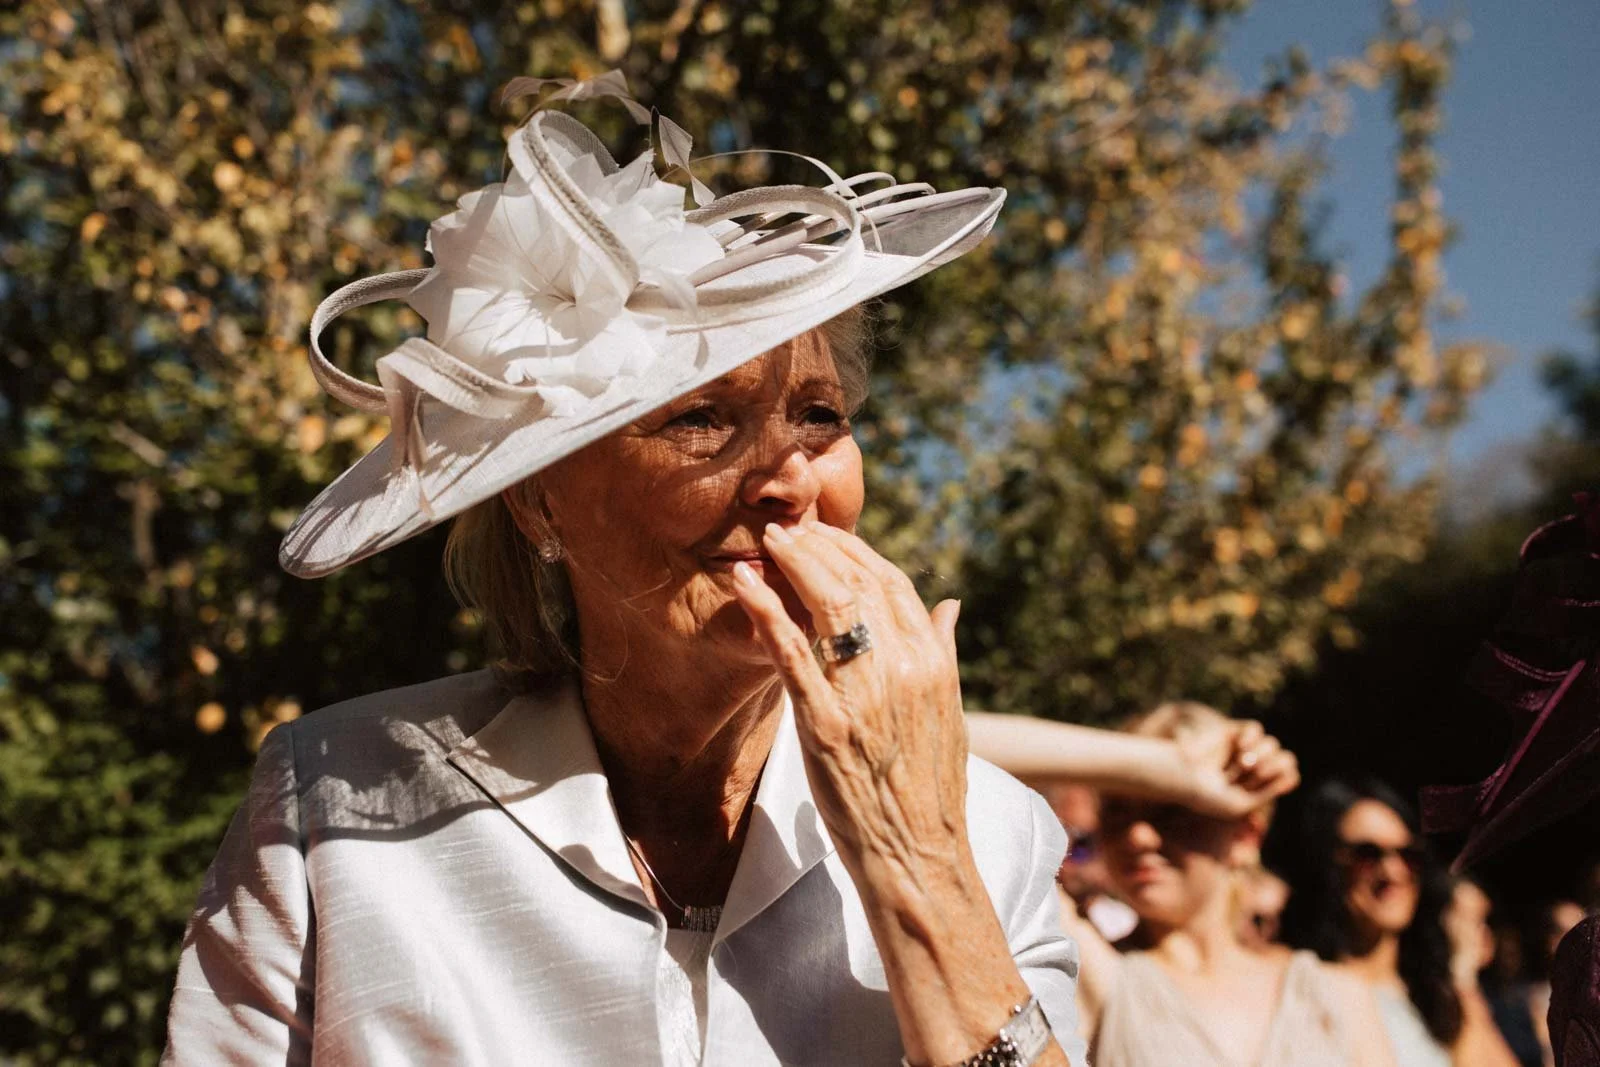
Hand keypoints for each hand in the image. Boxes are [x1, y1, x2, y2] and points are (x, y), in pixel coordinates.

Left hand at [731, 520, 970, 891]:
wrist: (918, 858)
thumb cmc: (930, 791)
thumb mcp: (949, 713)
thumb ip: (943, 652)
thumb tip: (949, 604)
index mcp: (933, 663)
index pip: (893, 584)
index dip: (856, 552)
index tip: (826, 536)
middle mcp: (904, 668)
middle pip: (859, 583)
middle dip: (819, 547)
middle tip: (786, 528)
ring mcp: (864, 694)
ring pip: (828, 605)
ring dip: (794, 563)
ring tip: (767, 541)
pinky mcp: (826, 724)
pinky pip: (791, 654)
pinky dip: (765, 611)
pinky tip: (743, 584)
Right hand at [1176, 720, 1299, 819]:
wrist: (1181, 777)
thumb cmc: (1207, 797)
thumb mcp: (1241, 804)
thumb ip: (1268, 793)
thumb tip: (1294, 775)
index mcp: (1259, 784)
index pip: (1287, 775)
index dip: (1279, 779)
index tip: (1257, 786)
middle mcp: (1254, 765)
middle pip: (1284, 758)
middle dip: (1270, 767)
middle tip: (1249, 773)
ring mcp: (1243, 748)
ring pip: (1271, 744)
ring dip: (1261, 755)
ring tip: (1244, 763)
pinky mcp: (1231, 732)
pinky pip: (1255, 729)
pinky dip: (1252, 738)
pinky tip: (1242, 747)